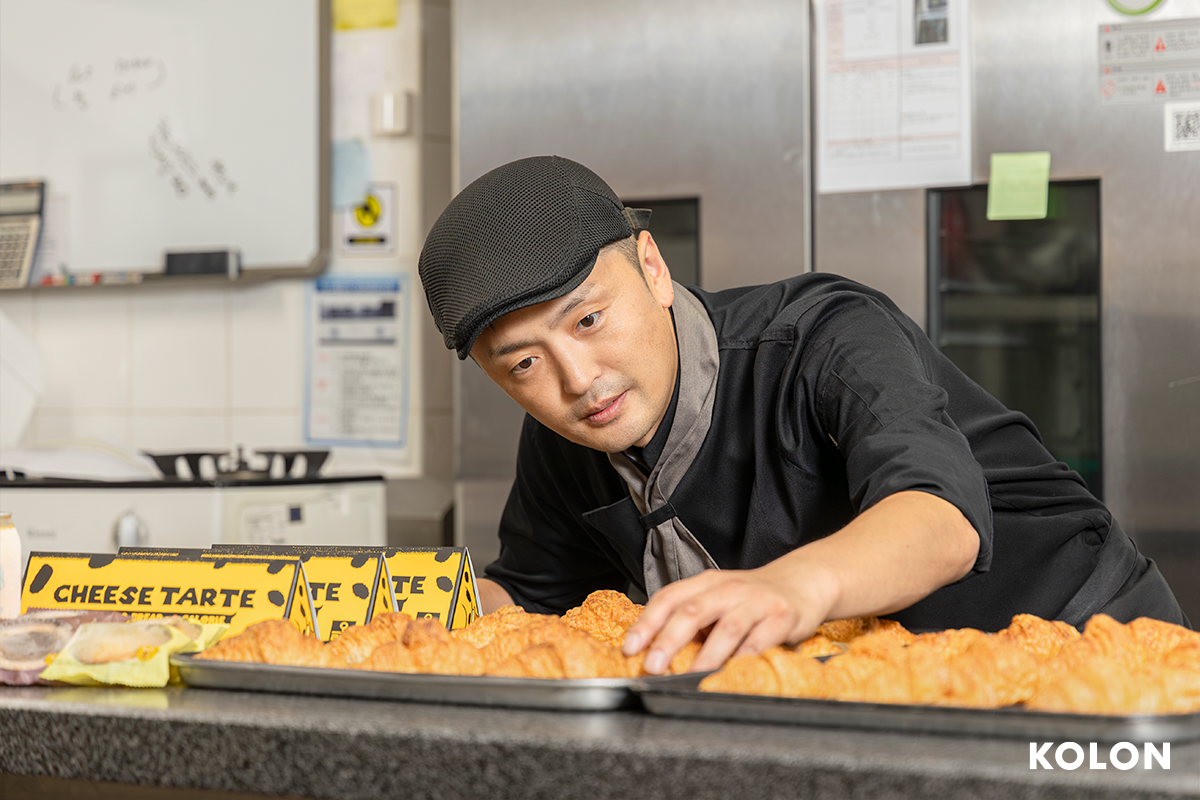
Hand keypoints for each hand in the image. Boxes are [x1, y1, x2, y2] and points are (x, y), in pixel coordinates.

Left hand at [620, 491, 978, 674]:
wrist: (807, 580)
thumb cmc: (755, 596)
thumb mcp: (720, 597)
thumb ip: (693, 616)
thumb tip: (652, 647)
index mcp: (707, 583)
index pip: (669, 597)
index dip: (647, 622)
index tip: (630, 648)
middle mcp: (729, 588)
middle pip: (692, 611)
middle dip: (668, 639)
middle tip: (652, 666)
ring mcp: (756, 601)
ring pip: (726, 628)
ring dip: (705, 655)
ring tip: (688, 677)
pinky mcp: (782, 617)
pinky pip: (761, 642)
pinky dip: (744, 660)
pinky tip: (732, 675)